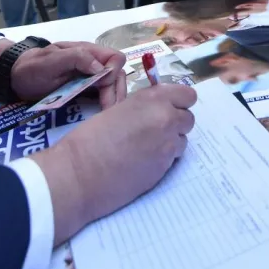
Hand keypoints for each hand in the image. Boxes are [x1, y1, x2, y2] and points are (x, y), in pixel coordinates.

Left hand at [0, 40, 126, 109]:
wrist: (17, 77)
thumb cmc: (33, 67)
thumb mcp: (51, 61)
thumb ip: (76, 59)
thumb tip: (101, 69)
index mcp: (87, 52)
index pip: (115, 59)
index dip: (113, 73)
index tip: (102, 88)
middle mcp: (93, 64)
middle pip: (118, 74)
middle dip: (116, 92)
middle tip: (107, 111)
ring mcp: (89, 77)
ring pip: (113, 86)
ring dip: (113, 99)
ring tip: (106, 116)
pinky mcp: (85, 89)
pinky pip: (102, 94)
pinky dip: (106, 103)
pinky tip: (102, 115)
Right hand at [31, 83, 196, 243]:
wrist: (80, 173)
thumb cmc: (90, 137)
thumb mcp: (119, 108)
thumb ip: (144, 107)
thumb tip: (158, 109)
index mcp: (153, 98)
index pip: (188, 95)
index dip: (179, 102)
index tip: (168, 107)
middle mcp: (167, 119)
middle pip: (188, 118)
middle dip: (176, 123)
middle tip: (155, 129)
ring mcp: (168, 146)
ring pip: (182, 140)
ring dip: (170, 142)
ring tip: (146, 147)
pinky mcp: (165, 169)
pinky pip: (172, 159)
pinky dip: (162, 159)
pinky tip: (141, 162)